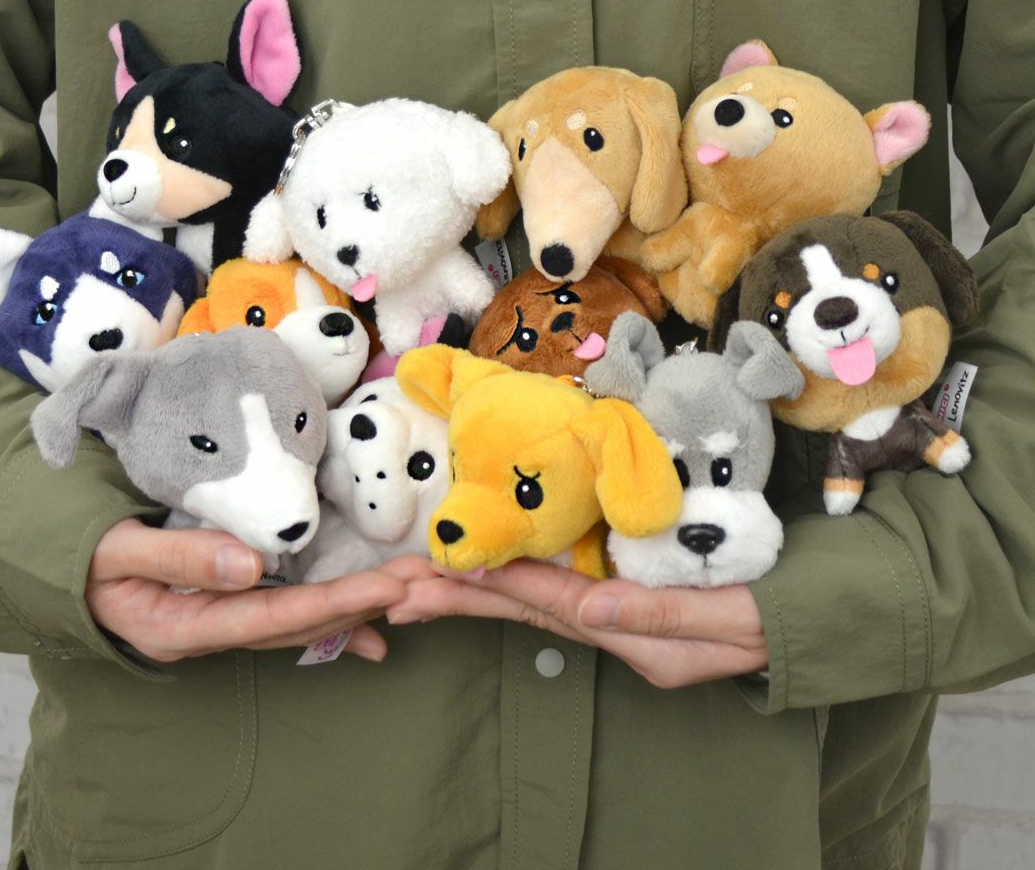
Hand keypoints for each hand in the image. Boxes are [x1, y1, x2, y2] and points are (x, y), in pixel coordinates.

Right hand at [87, 518, 407, 662]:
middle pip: (298, 624)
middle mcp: (212, 631)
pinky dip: (331, 618)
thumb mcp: (117, 551)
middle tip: (422, 583)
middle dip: (362, 604)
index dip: (331, 604)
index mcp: (184, 624)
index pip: (270, 617)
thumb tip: (250, 564)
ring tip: (413, 592)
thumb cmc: (83, 556)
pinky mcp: (229, 603)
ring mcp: (222, 621)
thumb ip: (180, 555)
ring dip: (356, 607)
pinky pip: (287, 615)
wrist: (61, 569)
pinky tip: (374, 626)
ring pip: (300, 622)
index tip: (384, 589)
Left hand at [386, 557, 767, 687]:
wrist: (810, 621)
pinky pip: (561, 593)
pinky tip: (491, 573)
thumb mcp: (727, 622)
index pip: (555, 609)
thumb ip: (658, 615)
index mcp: (635, 640)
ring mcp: (619, 620)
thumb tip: (589, 610)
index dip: (503, 586)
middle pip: (528, 613)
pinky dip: (522, 583)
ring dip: (480, 593)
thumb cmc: (776, 619)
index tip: (451, 569)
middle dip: (464, 600)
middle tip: (398, 592)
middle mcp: (616, 632)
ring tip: (421, 586)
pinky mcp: (627, 599)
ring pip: (536, 604)